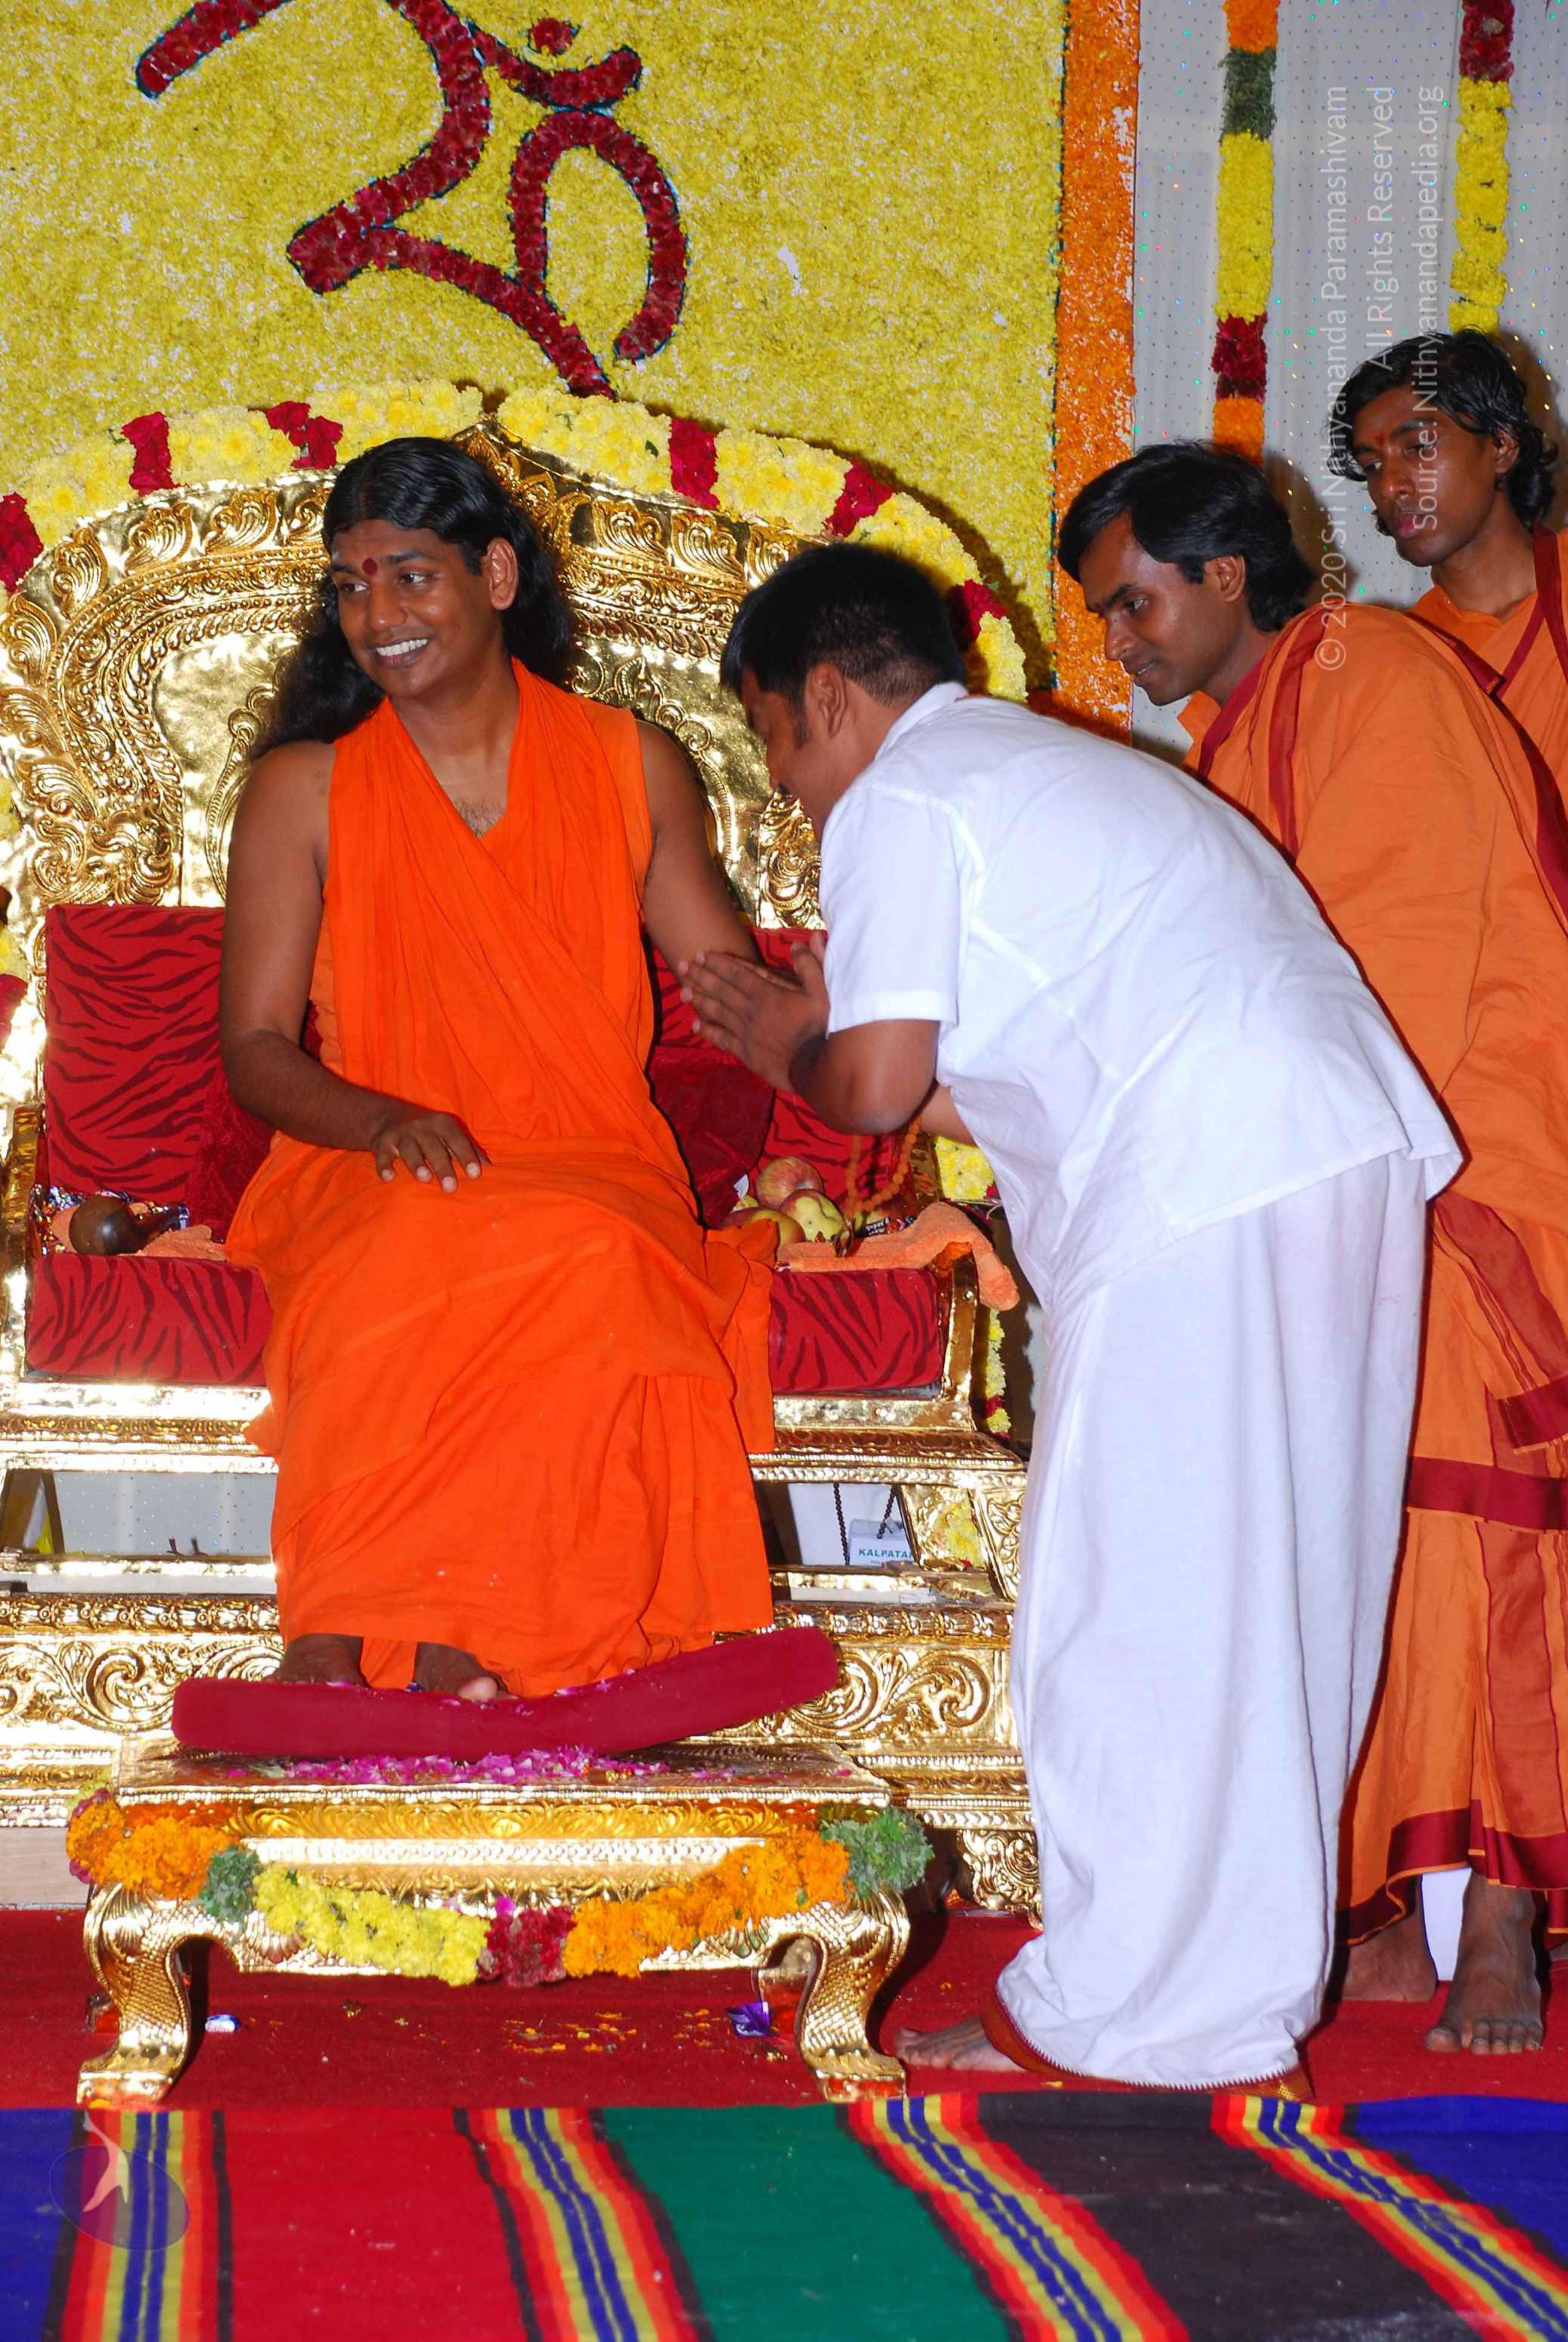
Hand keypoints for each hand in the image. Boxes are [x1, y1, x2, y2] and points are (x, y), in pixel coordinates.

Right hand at [370, 1104, 487, 1190]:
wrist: (388, 1117)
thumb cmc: (429, 1132)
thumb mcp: (448, 1134)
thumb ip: (469, 1149)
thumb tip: (492, 1170)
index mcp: (443, 1124)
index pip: (457, 1140)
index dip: (466, 1156)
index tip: (475, 1174)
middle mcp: (422, 1127)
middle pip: (433, 1147)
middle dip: (442, 1166)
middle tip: (450, 1187)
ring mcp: (401, 1134)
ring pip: (409, 1149)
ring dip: (417, 1164)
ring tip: (425, 1179)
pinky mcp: (381, 1143)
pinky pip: (382, 1155)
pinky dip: (384, 1166)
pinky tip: (389, 1178)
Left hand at [681, 947, 828, 1090]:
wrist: (813, 1066)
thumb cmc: (820, 1028)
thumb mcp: (822, 992)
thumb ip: (810, 966)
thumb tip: (800, 943)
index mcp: (766, 994)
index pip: (736, 973)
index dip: (718, 963)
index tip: (701, 954)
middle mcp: (750, 1010)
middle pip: (720, 990)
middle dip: (700, 976)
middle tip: (682, 966)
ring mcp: (745, 1032)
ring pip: (717, 1012)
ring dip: (699, 1000)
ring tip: (683, 991)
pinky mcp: (744, 1052)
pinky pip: (721, 1038)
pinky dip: (708, 1031)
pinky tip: (695, 1025)